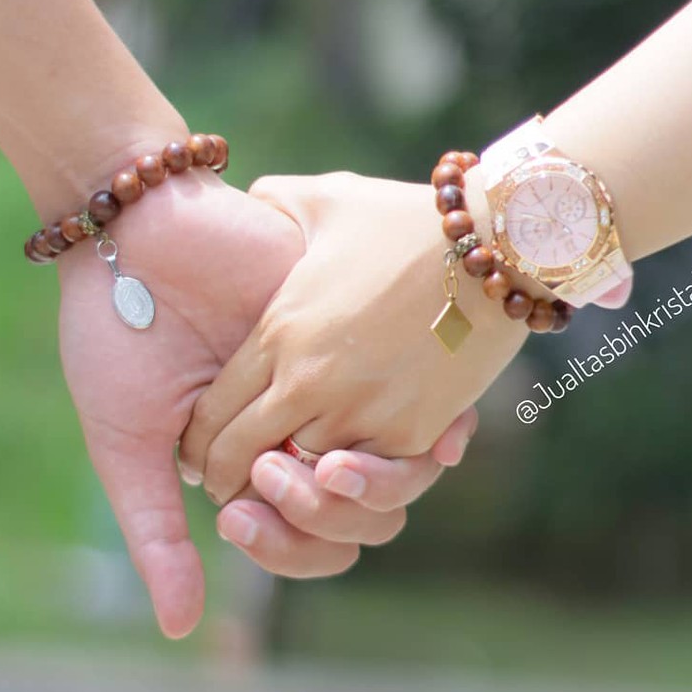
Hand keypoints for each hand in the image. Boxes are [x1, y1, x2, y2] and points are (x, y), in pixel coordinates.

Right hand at [56, 168, 470, 636]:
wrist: (133, 235)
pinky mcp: (359, 334)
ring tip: (311, 461)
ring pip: (394, 470)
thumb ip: (158, 534)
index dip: (286, 548)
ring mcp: (336, 384)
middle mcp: (301, 431)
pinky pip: (418, 401)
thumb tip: (183, 630)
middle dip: (318, 520)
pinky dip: (429, 434)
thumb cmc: (117, 339)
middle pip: (358, 517)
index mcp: (252, 463)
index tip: (238, 518)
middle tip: (264, 480)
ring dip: (365, 485)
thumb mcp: (128, 445)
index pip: (303, 539)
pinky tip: (428, 437)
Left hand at [179, 173, 531, 505]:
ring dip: (278, 495)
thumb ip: (273, 200)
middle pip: (241, 456)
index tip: (196, 451)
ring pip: (296, 481)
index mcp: (280, 330)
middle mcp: (311, 380)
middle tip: (220, 486)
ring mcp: (362, 411)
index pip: (213, 412)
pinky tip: (328, 482)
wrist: (494, 241)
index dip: (197, 442)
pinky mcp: (413, 432)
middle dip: (223, 478)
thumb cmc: (404, 218)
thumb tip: (246, 196)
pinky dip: (341, 489)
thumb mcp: (326, 198)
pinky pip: (362, 483)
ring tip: (270, 491)